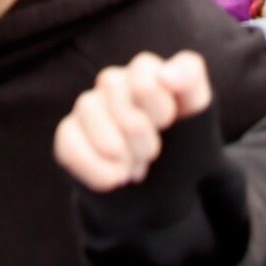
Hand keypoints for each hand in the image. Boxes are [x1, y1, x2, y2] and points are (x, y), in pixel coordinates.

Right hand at [53, 50, 212, 191]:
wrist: (162, 196)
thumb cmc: (183, 148)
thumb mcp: (197, 111)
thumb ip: (191, 77)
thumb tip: (166, 74)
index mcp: (145, 72)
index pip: (142, 69)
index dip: (159, 103)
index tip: (168, 124)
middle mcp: (113, 84)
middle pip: (114, 86)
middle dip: (140, 130)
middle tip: (153, 152)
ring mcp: (88, 108)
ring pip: (88, 107)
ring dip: (119, 149)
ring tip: (136, 167)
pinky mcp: (69, 135)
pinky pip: (67, 141)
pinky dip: (95, 166)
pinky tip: (116, 179)